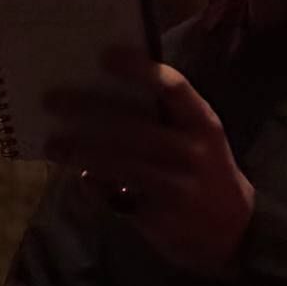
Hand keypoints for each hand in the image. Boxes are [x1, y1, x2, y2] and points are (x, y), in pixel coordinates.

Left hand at [45, 49, 254, 277]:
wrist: (234, 230)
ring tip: (53, 144)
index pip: (174, 88)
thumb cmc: (204, 170)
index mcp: (203, 122)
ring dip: (82, 152)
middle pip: (136, 128)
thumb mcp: (197, 139)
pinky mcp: (161, 215)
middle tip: (52, 100)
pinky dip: (95, 184)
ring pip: (121, 164)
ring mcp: (178, 184)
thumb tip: (103, 92)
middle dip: (90, 112)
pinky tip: (80, 175)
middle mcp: (193, 151)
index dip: (140, 70)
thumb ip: (163, 118)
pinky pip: (118, 195)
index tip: (105, 55)